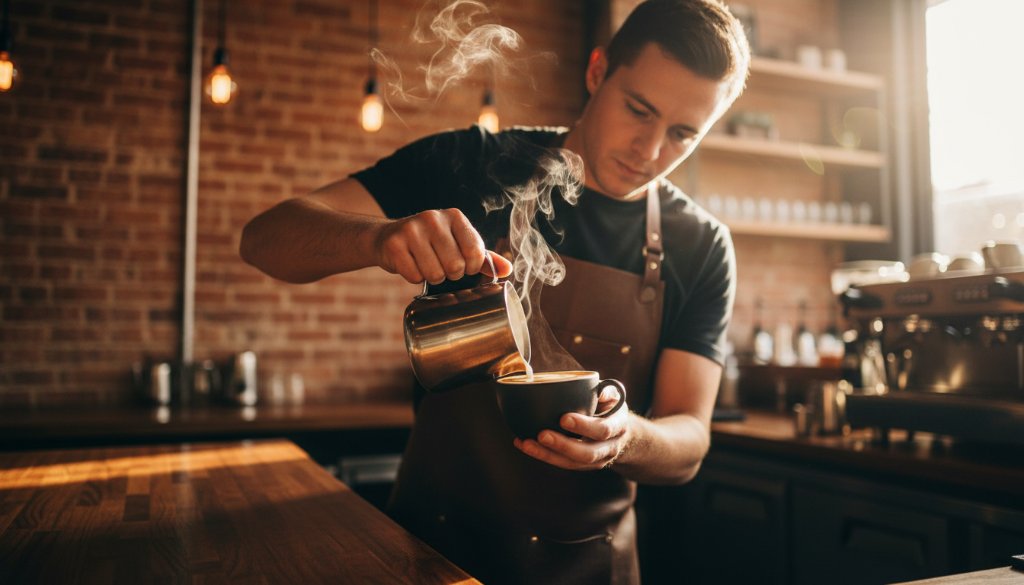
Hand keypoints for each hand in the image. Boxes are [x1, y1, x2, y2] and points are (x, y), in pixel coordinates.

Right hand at [373, 208, 511, 284]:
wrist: (388, 237)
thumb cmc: (430, 244)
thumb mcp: (458, 244)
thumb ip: (483, 256)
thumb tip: (508, 269)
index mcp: (455, 216)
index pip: (476, 253)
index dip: (472, 268)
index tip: (464, 266)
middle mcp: (433, 218)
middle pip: (456, 266)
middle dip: (451, 274)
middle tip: (442, 266)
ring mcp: (412, 230)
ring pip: (434, 274)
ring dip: (432, 278)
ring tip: (426, 265)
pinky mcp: (394, 244)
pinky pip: (414, 276)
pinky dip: (413, 277)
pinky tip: (410, 264)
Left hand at [513, 386, 630, 470]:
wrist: (620, 434)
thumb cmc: (610, 408)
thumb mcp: (613, 396)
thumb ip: (605, 391)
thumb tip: (595, 388)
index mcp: (618, 426)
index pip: (603, 430)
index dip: (584, 426)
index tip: (563, 418)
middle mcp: (610, 447)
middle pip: (587, 453)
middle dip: (563, 445)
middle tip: (541, 434)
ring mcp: (596, 460)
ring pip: (572, 463)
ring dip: (547, 454)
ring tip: (526, 443)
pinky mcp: (581, 466)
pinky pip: (561, 463)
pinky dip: (542, 454)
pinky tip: (523, 444)